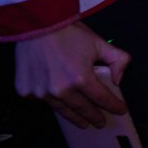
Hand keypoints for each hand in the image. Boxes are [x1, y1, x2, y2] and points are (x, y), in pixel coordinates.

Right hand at [14, 23, 129, 129]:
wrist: (37, 25)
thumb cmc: (68, 33)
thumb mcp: (99, 43)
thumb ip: (117, 60)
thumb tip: (119, 79)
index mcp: (81, 79)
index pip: (102, 98)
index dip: (113, 105)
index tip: (120, 110)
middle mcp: (60, 90)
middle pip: (82, 109)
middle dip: (94, 117)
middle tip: (101, 122)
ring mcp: (41, 93)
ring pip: (62, 110)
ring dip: (75, 118)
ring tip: (83, 123)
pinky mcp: (26, 92)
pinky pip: (44, 102)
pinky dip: (54, 103)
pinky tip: (63, 105)